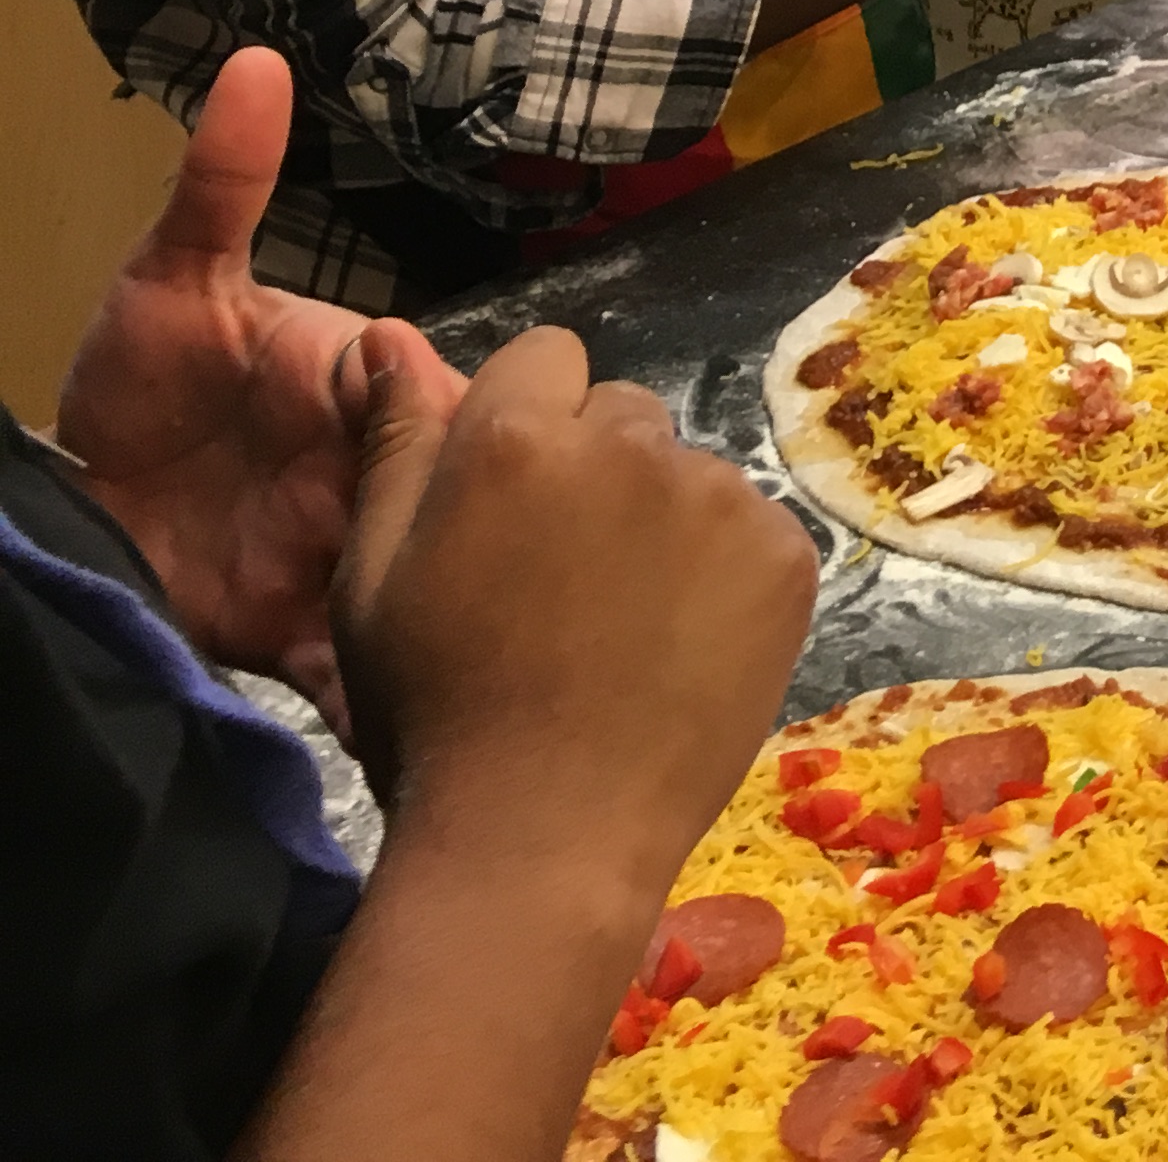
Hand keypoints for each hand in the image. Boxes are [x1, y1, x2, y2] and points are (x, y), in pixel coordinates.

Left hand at [55, 49, 465, 725]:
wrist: (72, 517)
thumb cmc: (138, 381)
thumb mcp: (171, 280)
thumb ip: (220, 183)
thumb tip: (254, 61)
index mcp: (384, 398)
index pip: (470, 408)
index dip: (483, 428)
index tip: (463, 443)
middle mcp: (393, 484)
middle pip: (477, 514)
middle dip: (493, 538)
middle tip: (466, 555)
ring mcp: (363, 566)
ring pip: (449, 595)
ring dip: (465, 619)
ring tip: (481, 645)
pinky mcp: (318, 642)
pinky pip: (382, 680)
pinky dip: (400, 703)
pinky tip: (415, 719)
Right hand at [333, 326, 812, 873]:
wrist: (546, 838)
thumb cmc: (438, 714)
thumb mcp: (373, 579)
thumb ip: (395, 445)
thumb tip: (386, 338)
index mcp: (514, 439)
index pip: (545, 357)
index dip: (527, 424)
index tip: (514, 503)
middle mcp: (629, 444)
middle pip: (621, 413)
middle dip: (594, 468)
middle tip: (564, 578)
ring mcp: (720, 497)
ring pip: (689, 472)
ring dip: (662, 520)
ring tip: (623, 626)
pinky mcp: (786, 553)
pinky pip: (753, 527)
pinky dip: (726, 571)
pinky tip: (684, 645)